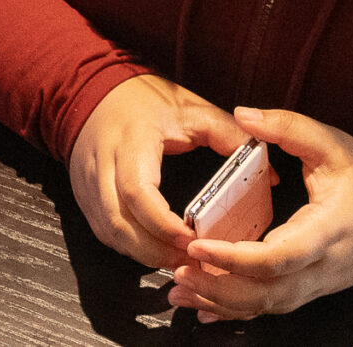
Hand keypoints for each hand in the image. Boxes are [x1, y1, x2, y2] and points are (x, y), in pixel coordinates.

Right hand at [67, 73, 246, 267]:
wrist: (92, 91)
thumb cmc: (141, 99)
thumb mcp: (190, 109)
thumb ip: (227, 135)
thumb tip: (268, 172)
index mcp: (130, 141)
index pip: (138, 192)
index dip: (164, 224)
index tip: (193, 239)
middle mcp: (102, 165)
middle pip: (121, 223)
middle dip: (156, 251)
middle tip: (191, 260)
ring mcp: (88, 183)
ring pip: (111, 234)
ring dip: (144, 253)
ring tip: (178, 260)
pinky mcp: (84, 196)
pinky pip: (105, 232)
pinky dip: (130, 247)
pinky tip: (154, 250)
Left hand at [167, 104, 352, 319]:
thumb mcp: (333, 144)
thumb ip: (287, 128)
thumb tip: (244, 115)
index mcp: (325, 231)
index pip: (278, 257)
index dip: (236, 258)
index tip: (199, 244)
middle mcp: (320, 267)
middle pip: (266, 292)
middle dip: (218, 287)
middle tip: (177, 272)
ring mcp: (316, 284)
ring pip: (265, 306)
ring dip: (221, 302)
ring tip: (179, 289)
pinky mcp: (310, 289)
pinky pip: (271, 307)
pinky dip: (235, 311)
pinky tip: (204, 308)